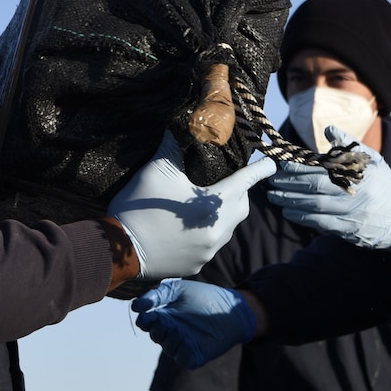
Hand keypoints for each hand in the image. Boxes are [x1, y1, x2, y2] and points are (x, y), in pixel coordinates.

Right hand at [109, 135, 275, 277]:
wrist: (118, 251)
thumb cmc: (139, 207)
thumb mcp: (157, 170)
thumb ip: (174, 146)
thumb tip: (183, 124)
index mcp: (212, 205)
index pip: (245, 181)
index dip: (259, 170)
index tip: (272, 163)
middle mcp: (217, 230)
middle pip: (241, 206)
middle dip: (239, 193)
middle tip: (226, 182)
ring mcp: (209, 251)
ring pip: (228, 227)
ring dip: (222, 214)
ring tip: (202, 204)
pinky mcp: (197, 265)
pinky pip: (211, 245)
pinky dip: (207, 233)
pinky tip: (189, 226)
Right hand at [133, 279, 257, 368]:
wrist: (229, 306)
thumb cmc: (203, 296)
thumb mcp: (178, 289)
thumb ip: (157, 294)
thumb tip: (136, 307)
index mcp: (164, 315)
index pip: (146, 323)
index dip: (144, 320)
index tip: (147, 315)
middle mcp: (172, 331)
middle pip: (156, 335)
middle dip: (157, 329)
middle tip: (164, 321)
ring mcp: (184, 344)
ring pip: (169, 348)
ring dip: (170, 340)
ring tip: (179, 329)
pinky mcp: (196, 354)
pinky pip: (184, 358)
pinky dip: (183, 351)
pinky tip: (188, 340)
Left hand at [265, 127, 390, 250]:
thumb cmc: (384, 185)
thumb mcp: (373, 160)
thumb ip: (349, 145)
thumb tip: (329, 129)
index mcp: (358, 173)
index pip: (322, 169)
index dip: (299, 168)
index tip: (281, 164)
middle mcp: (354, 194)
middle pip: (315, 188)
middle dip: (289, 185)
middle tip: (271, 181)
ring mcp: (351, 214)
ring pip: (314, 208)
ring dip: (290, 202)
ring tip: (273, 197)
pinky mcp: (348, 230)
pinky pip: (320, 224)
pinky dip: (302, 218)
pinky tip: (289, 212)